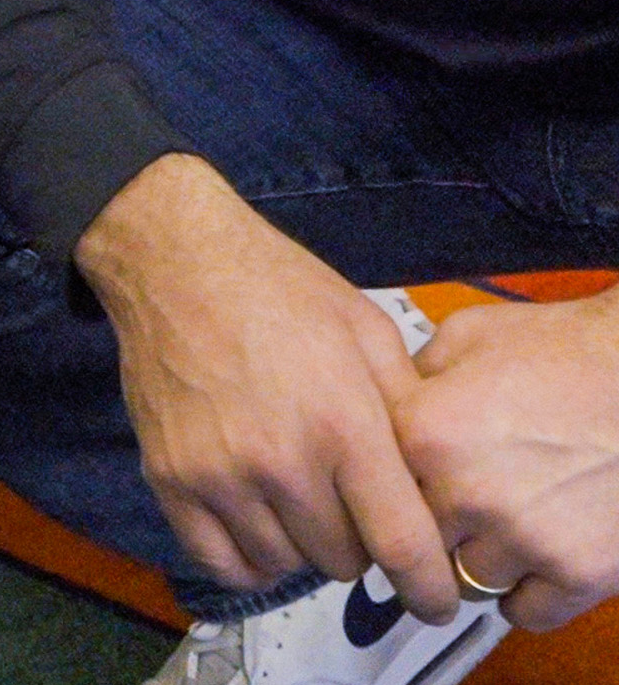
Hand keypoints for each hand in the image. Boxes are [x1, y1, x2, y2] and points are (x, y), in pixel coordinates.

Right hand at [77, 156, 456, 619]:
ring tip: (301, 501)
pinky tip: (260, 526)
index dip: (429, 589)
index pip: (400, 545)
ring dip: (305, 546)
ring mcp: (218, 474)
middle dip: (361, 541)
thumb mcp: (370, 333)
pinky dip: (250, 559)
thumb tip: (435, 488)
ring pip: (286, 565)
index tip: (436, 600)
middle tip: (351, 502)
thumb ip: (410, 414)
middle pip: (345, 561)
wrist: (175, 260)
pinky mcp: (169, 477)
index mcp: (342, 424)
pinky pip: (222, 561)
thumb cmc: (281, 289)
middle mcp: (280, 461)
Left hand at [400, 287, 618, 629]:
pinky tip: (531, 561)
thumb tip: (381, 409)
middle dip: (429, 526)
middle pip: (415, 540)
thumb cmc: (563, 349)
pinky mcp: (578, 575)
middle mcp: (464, 493)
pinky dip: (523, 595)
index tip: (398, 484)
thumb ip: (413, 377)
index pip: (370, 486)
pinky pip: (524, 613)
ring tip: (500, 527)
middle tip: (453, 509)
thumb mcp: (466, 336)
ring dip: (477, 561)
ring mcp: (523, 539)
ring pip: (466, 581)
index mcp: (424, 432)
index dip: (386, 483)